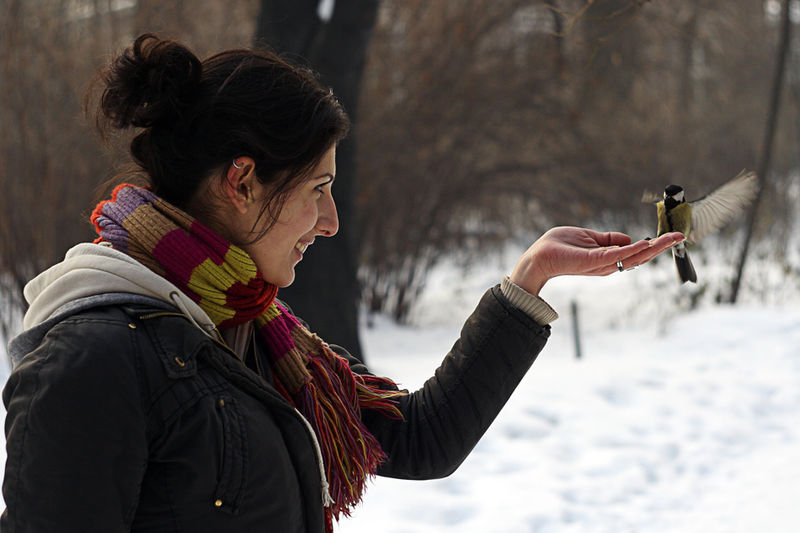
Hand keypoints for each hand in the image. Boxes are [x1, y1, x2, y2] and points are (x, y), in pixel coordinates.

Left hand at [510, 226, 684, 294]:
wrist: (538, 256)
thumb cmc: (559, 246)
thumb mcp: (589, 238)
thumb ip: (609, 239)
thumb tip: (628, 239)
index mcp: (608, 258)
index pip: (636, 252)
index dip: (654, 245)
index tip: (672, 236)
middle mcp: (608, 264)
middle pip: (640, 256)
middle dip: (660, 246)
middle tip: (680, 236)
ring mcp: (601, 264)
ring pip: (633, 256)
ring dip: (653, 247)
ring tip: (672, 238)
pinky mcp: (592, 261)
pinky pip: (616, 255)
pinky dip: (632, 249)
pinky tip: (645, 243)